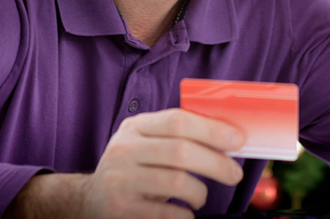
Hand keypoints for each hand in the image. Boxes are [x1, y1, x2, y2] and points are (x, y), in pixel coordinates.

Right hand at [76, 109, 244, 217]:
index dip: (211, 129)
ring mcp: (120, 180)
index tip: (238, 140)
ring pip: (176, 182)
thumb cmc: (135, 167)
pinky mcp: (120, 209)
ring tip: (202, 196)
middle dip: (216, 163)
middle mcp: (124, 149)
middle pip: (181, 151)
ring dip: (200, 192)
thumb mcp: (147, 142)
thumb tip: (229, 137)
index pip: (177, 120)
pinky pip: (165, 213)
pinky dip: (185, 214)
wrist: (91, 199)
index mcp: (135, 127)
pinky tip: (187, 212)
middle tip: (235, 174)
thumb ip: (178, 135)